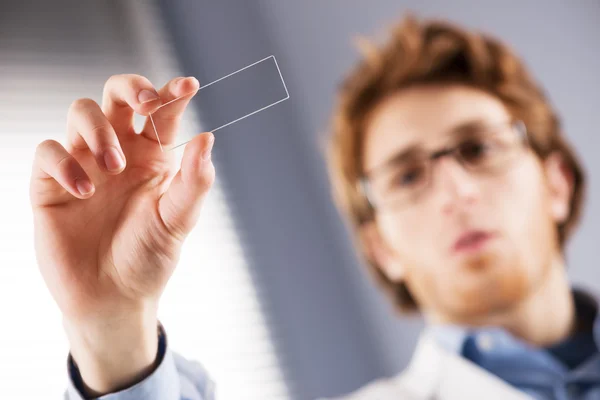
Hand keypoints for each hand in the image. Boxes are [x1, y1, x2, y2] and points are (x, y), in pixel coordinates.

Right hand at [29, 74, 214, 395]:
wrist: (112, 298)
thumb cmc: (148, 258)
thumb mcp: (178, 221)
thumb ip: (194, 182)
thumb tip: (207, 139)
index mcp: (153, 157)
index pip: (161, 113)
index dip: (172, 93)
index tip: (188, 86)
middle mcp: (119, 153)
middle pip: (117, 96)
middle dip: (131, 88)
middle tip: (146, 104)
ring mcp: (84, 164)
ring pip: (83, 113)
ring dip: (99, 130)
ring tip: (114, 166)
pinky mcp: (52, 184)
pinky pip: (49, 152)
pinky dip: (64, 162)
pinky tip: (84, 191)